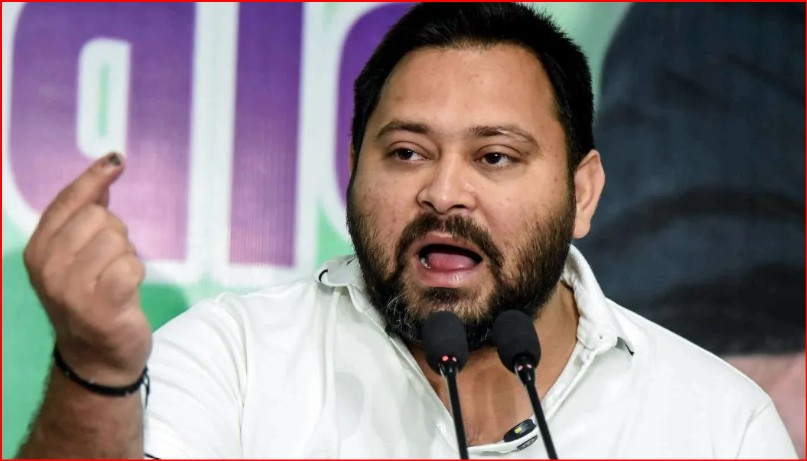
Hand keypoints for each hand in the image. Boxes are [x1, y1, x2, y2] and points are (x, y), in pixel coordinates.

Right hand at [23, 153, 150, 385]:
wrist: (97, 356)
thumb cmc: (93, 298)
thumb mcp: (79, 255)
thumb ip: (87, 213)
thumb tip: (106, 170)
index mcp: (38, 250)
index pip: (68, 202)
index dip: (94, 178)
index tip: (117, 160)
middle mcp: (47, 267)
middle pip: (100, 217)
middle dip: (116, 235)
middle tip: (108, 266)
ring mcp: (70, 288)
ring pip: (118, 240)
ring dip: (127, 258)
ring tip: (115, 282)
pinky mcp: (100, 305)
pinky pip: (131, 266)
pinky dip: (135, 275)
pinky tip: (125, 293)